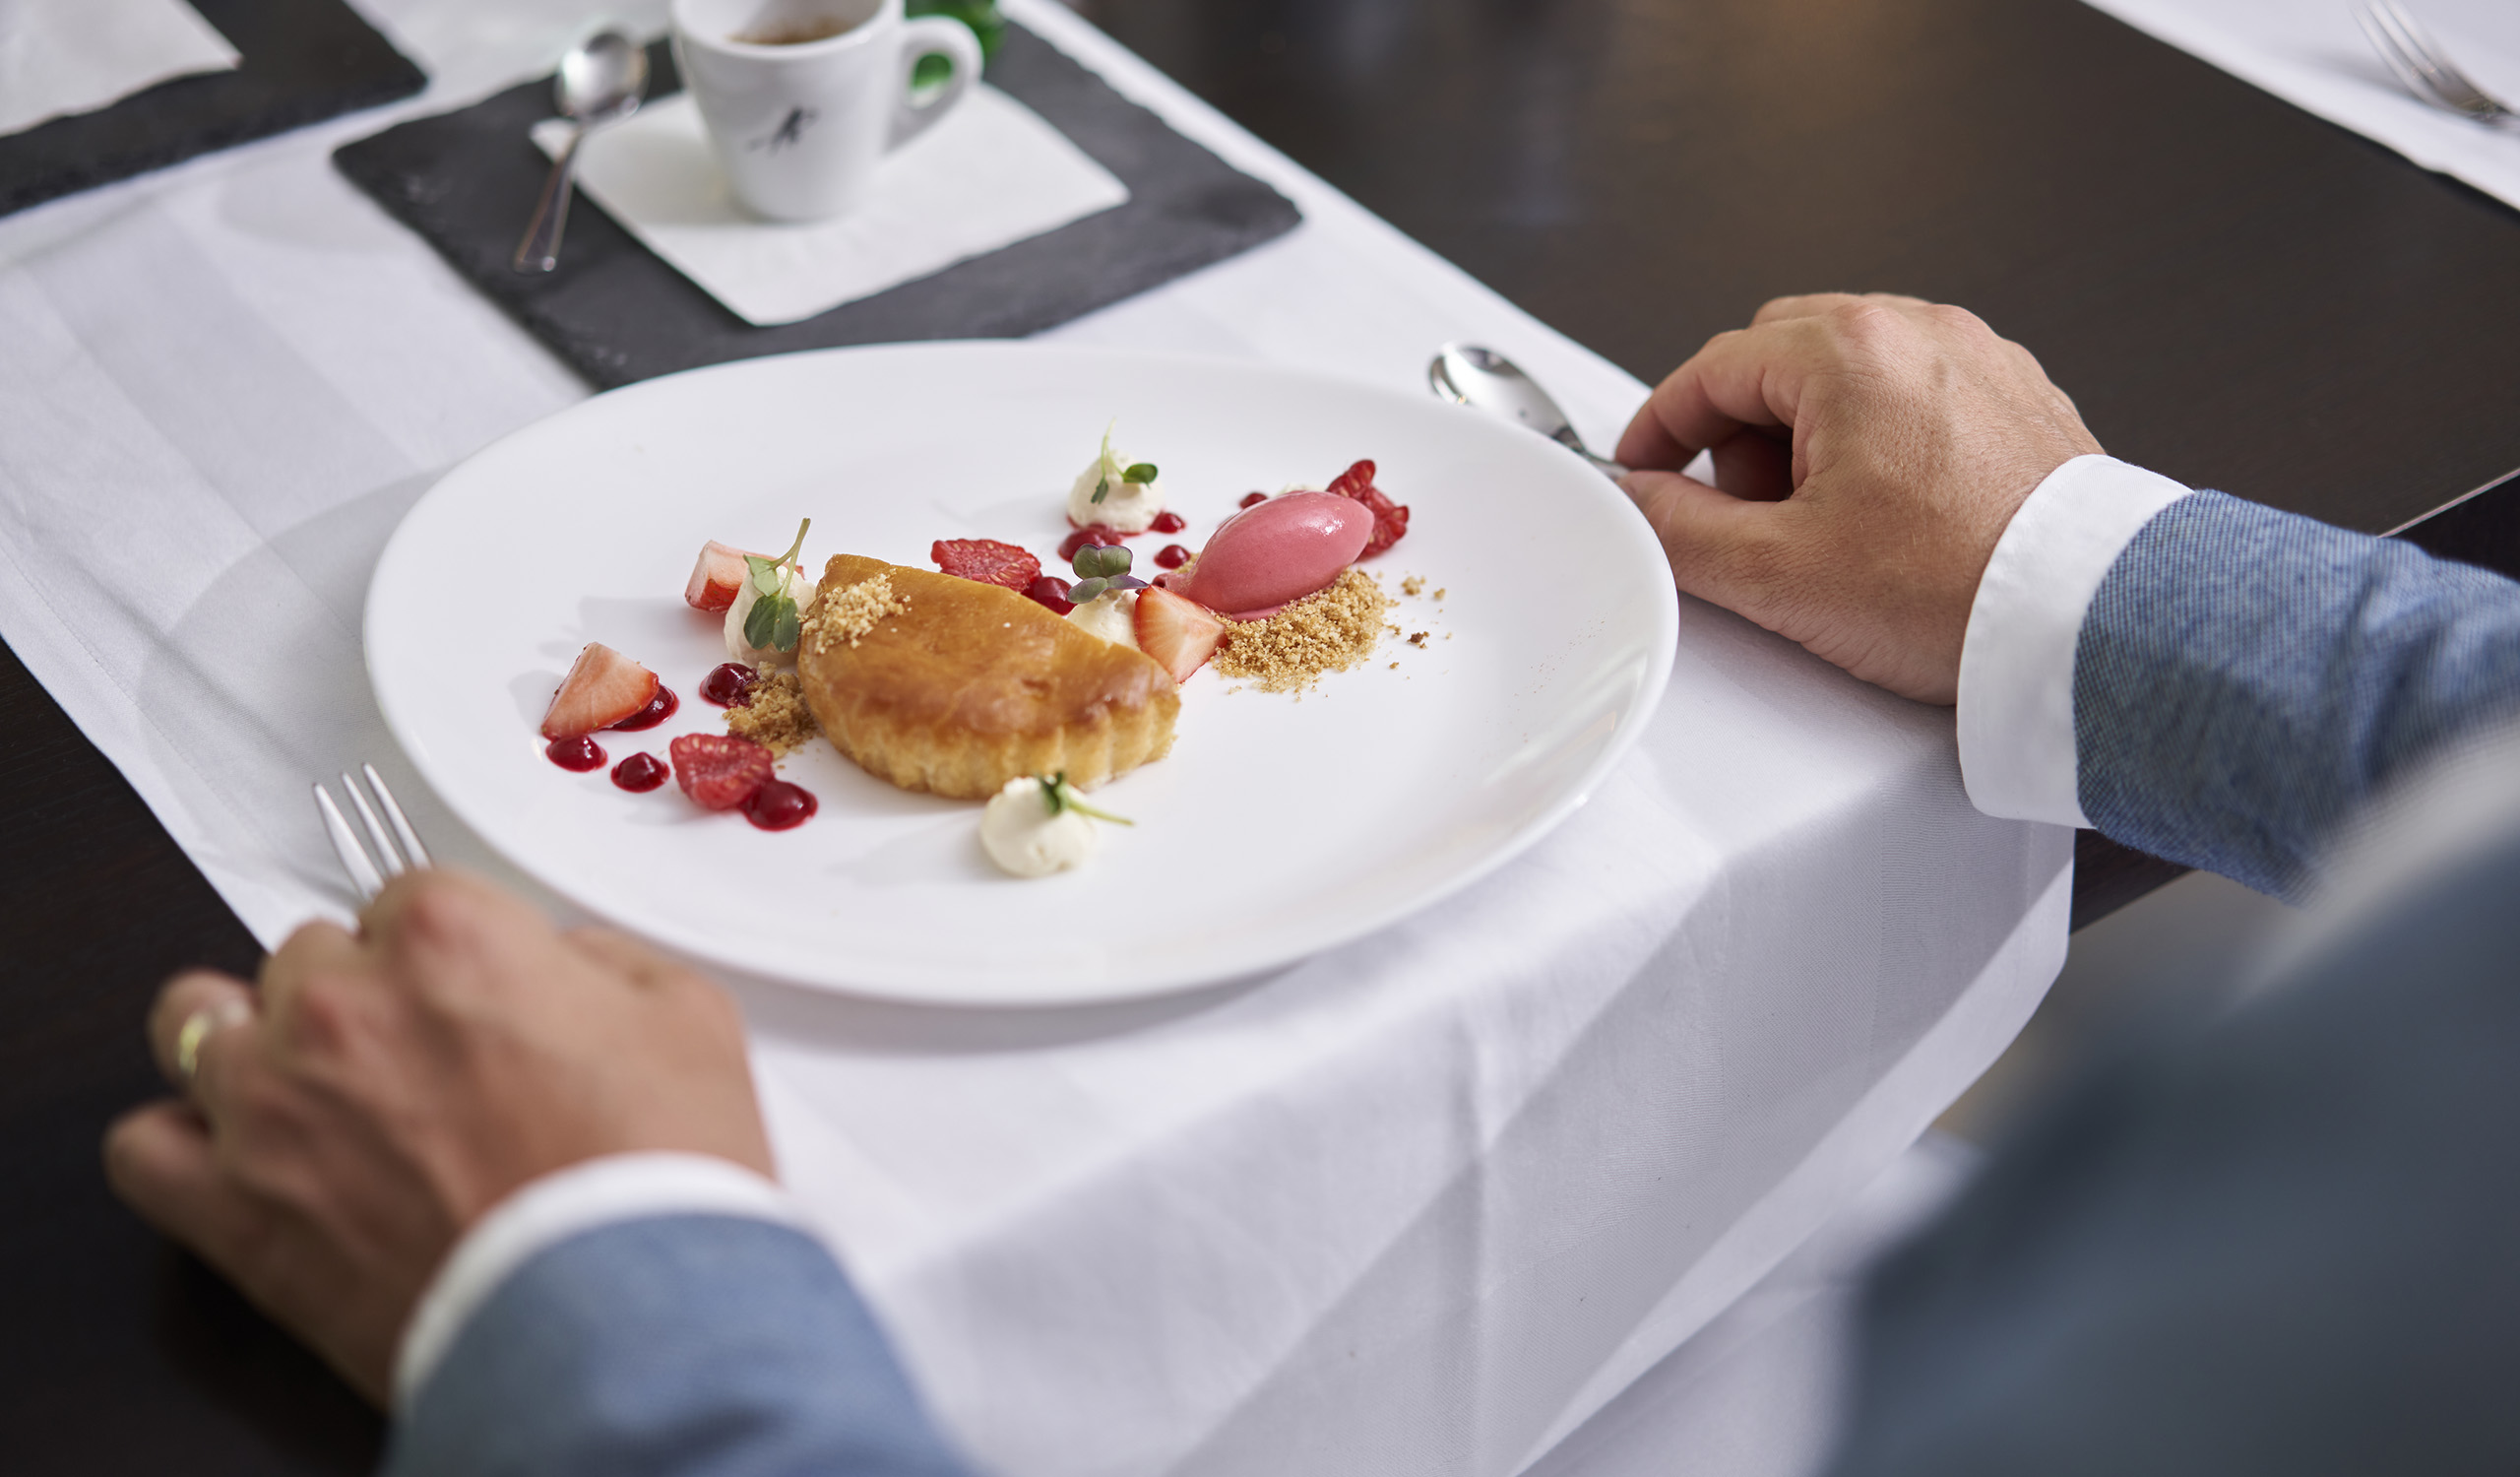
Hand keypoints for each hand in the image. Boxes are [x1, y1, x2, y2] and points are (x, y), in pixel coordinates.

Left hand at [102, 870, 771, 1404]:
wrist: (620, 1317)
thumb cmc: (654, 1174)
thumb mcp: (687, 1017)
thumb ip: (603, 961)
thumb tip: (562, 965)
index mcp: (447, 936)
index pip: (408, 896)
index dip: (451, 949)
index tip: (476, 993)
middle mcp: (340, 1002)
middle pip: (307, 954)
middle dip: (359, 994)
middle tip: (424, 1059)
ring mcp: (270, 1104)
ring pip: (196, 1020)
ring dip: (250, 1041)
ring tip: (312, 1090)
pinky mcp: (232, 1209)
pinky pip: (143, 1147)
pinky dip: (182, 1146)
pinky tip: (245, 1161)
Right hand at [1614, 293, 2101, 703]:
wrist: (2090, 624)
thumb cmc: (1961, 591)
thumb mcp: (1779, 573)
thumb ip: (1680, 530)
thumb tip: (1643, 504)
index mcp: (1852, 351)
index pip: (1713, 367)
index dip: (1661, 424)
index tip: (1646, 466)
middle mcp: (1922, 332)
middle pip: (1781, 355)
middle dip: (1742, 430)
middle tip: (1748, 512)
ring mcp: (1979, 359)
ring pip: (1851, 373)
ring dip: (1811, 436)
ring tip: (1828, 527)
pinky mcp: (2019, 399)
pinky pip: (1916, 396)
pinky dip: (1879, 442)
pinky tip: (1888, 519)